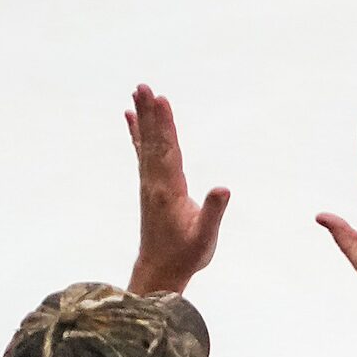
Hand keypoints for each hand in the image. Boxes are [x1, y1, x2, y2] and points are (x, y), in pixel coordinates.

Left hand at [125, 85, 229, 295]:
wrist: (159, 271)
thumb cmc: (186, 255)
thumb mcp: (205, 238)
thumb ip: (213, 213)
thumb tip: (223, 188)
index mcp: (169, 191)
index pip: (168, 151)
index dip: (165, 125)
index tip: (161, 101)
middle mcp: (154, 183)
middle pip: (153, 141)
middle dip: (151, 113)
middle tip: (143, 86)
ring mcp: (149, 184)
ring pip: (146, 144)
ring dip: (145, 118)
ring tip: (138, 94)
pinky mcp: (150, 187)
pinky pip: (143, 154)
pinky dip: (138, 134)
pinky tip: (133, 118)